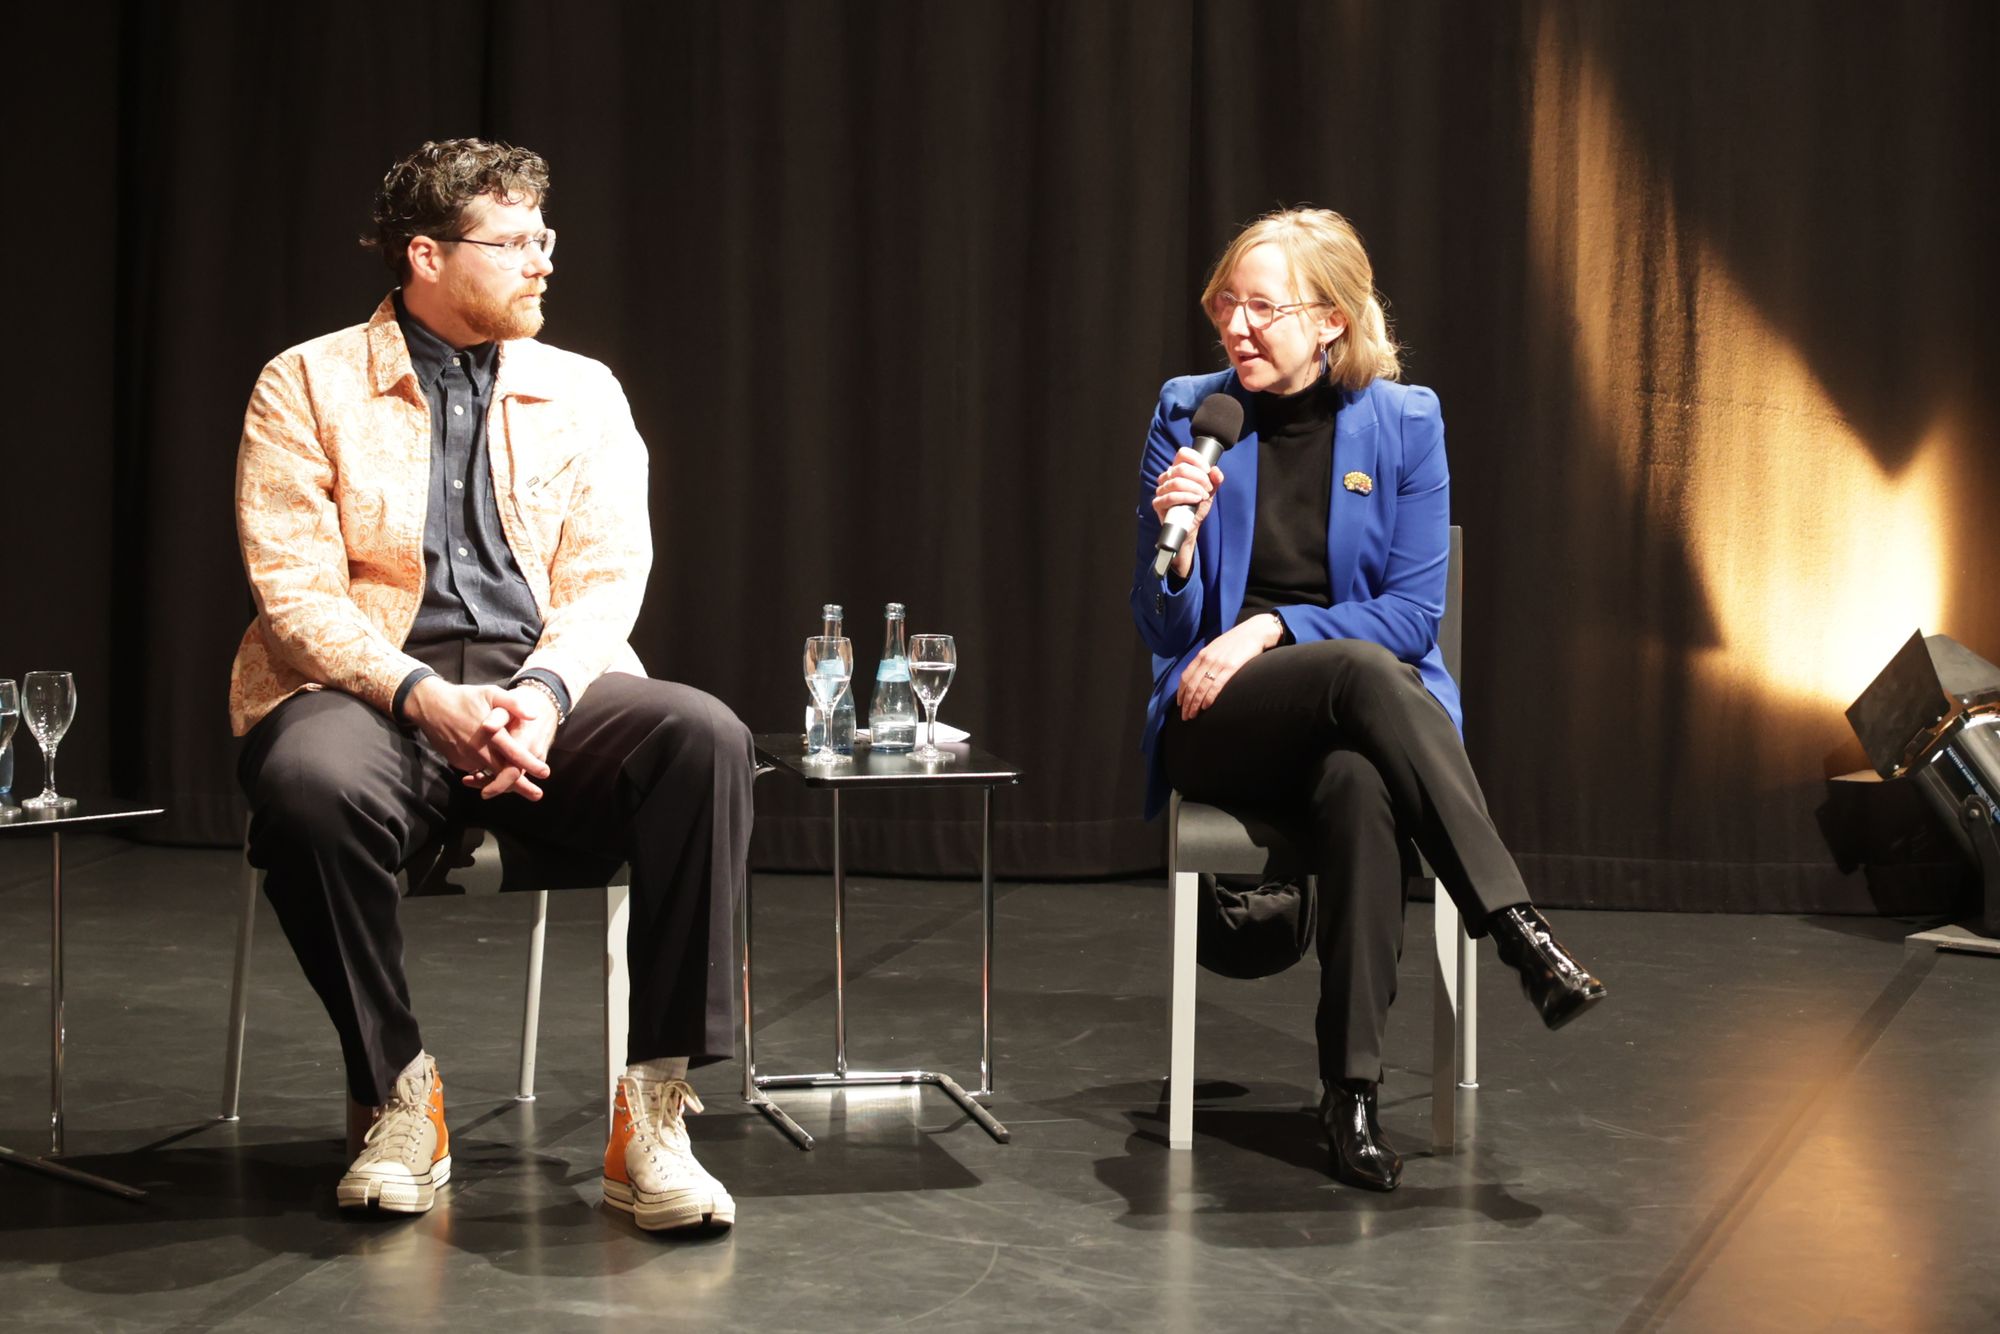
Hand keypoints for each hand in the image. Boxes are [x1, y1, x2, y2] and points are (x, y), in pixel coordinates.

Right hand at [406, 678, 551, 799]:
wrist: (430, 706)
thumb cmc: (464, 698)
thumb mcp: (490, 693)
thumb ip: (513, 704)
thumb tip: (534, 716)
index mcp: (491, 734)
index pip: (514, 754)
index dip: (530, 765)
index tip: (546, 773)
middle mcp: (479, 750)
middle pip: (503, 773)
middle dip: (522, 786)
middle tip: (537, 795)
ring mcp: (467, 758)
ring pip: (490, 775)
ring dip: (505, 783)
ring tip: (523, 789)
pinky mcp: (458, 761)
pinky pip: (477, 771)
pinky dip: (487, 776)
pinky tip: (498, 776)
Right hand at [1152, 447, 1224, 580]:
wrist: (1190, 526)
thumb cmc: (1196, 506)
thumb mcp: (1209, 491)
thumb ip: (1214, 480)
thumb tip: (1216, 470)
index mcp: (1177, 470)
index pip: (1182, 454)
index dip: (1196, 459)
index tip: (1207, 470)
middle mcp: (1167, 478)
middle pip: (1181, 468)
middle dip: (1199, 478)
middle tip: (1208, 488)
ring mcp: (1161, 490)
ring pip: (1177, 482)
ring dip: (1194, 488)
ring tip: (1203, 496)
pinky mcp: (1158, 503)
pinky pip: (1171, 496)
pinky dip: (1186, 497)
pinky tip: (1195, 500)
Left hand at [1176, 614, 1283, 720]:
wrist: (1255, 631)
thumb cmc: (1237, 641)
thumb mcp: (1217, 648)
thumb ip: (1208, 660)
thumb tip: (1202, 675)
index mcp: (1202, 654)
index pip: (1186, 676)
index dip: (1181, 692)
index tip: (1180, 703)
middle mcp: (1207, 659)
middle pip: (1191, 685)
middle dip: (1186, 703)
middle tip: (1184, 716)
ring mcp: (1218, 663)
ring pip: (1201, 688)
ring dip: (1195, 704)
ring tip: (1192, 716)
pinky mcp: (1230, 667)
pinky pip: (1216, 686)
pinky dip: (1209, 698)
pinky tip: (1205, 707)